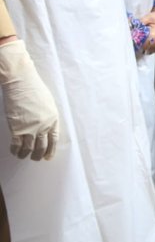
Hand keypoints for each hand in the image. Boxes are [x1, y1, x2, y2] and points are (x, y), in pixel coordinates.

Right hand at [0, 40, 58, 159]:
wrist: (22, 83)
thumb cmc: (35, 90)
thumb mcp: (48, 104)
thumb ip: (48, 117)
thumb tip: (45, 127)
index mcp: (53, 119)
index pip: (54, 140)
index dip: (51, 150)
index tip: (48, 157)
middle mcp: (43, 126)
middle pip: (42, 147)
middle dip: (39, 155)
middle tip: (36, 158)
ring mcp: (30, 128)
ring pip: (29, 149)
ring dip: (26, 155)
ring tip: (23, 156)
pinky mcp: (17, 128)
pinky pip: (16, 145)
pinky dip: (15, 151)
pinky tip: (15, 152)